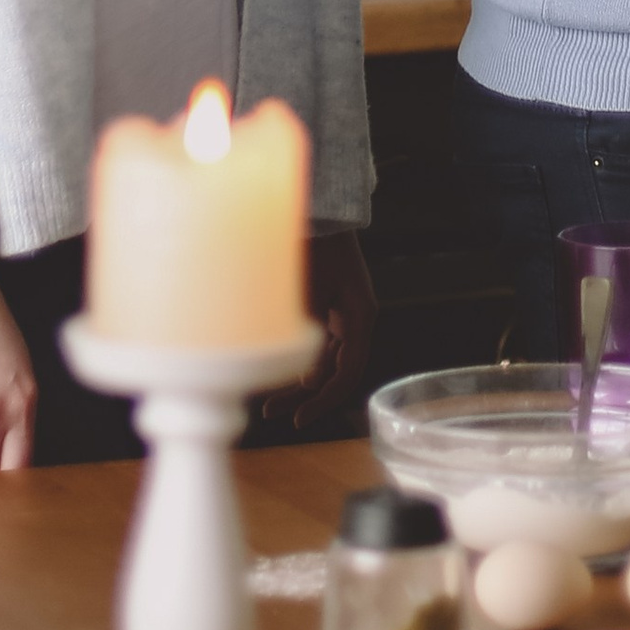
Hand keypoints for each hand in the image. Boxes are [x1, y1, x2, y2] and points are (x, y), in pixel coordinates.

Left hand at [258, 233, 376, 433]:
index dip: (324, 401)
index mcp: (361, 317)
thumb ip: (312, 330)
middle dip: (306, 396)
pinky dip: (299, 361)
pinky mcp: (328, 310)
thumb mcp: (311, 291)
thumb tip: (307, 379)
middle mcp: (355, 321)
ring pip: (324, 362)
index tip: (298, 419)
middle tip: (274, 414)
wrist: (319, 210)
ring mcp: (342, 316)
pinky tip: (277, 373)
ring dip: (299, 382)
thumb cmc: (316, 245)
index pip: (348, 373)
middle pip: (335, 372)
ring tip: (268, 403)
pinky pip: (317, 346)